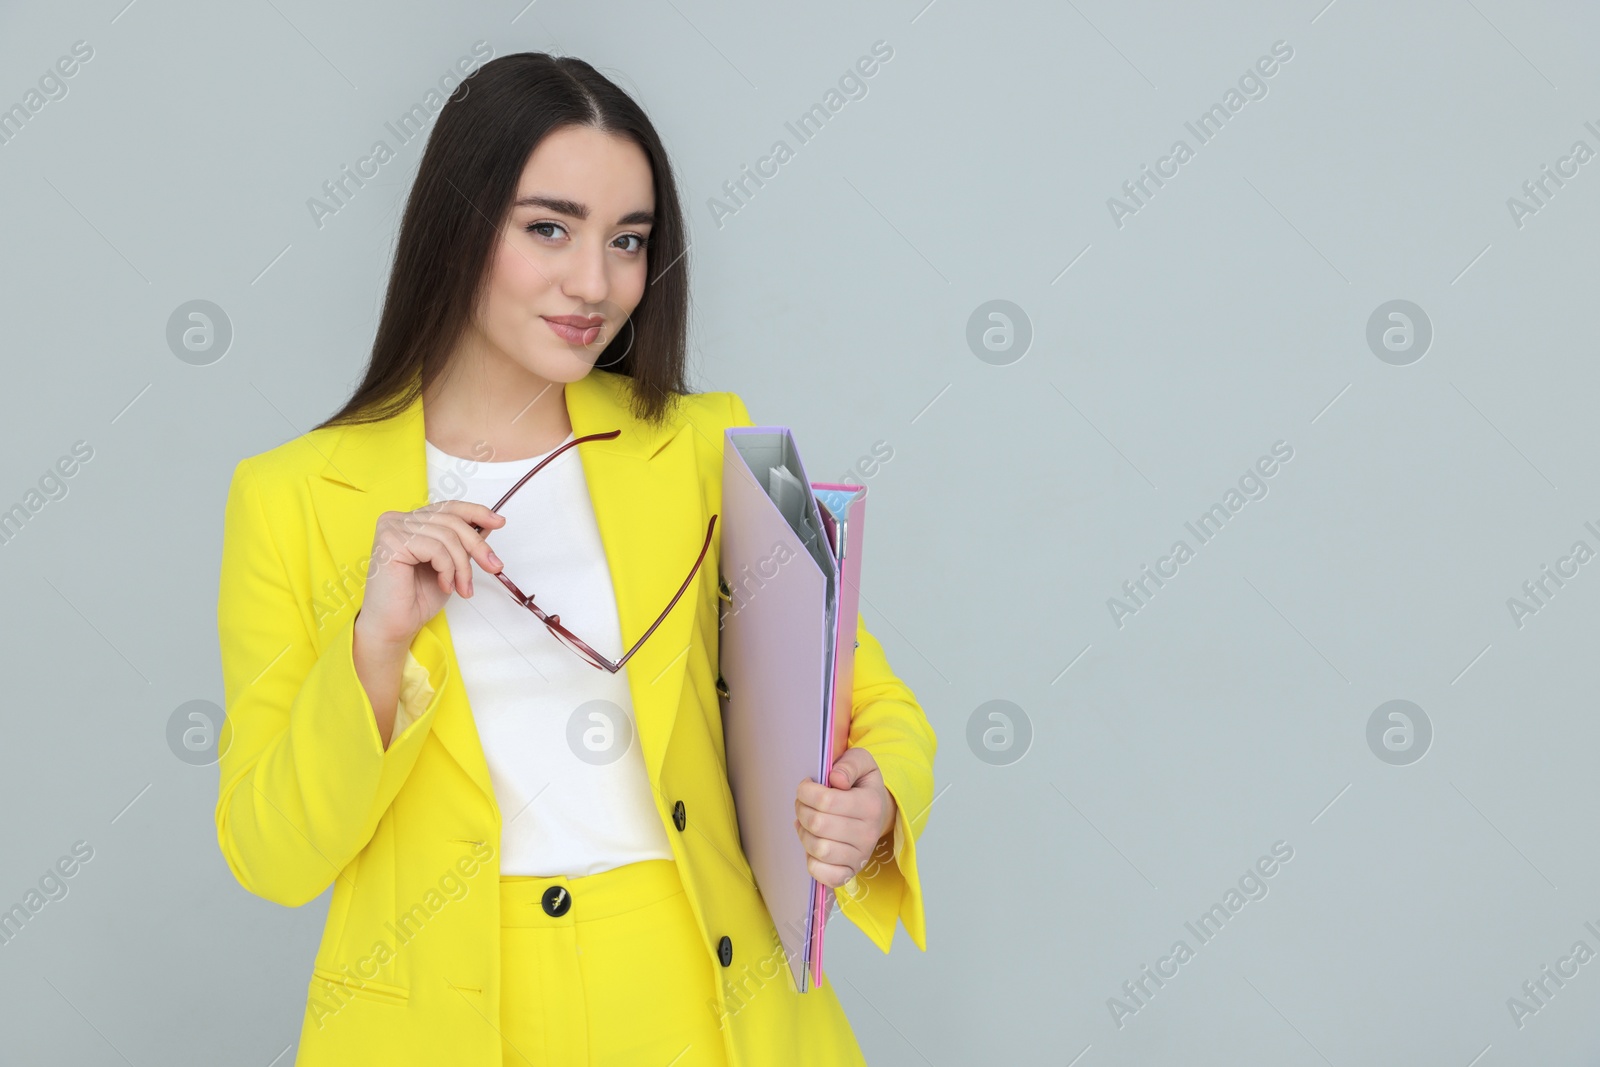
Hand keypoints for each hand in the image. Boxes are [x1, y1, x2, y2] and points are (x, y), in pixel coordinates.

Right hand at [354, 500, 506, 650]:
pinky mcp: (391, 541)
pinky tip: (445, 585)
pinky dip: (448, 569)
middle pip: (451, 520)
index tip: (498, 522)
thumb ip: (462, 544)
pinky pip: (436, 548)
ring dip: (462, 566)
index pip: (448, 507)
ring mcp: (392, 528)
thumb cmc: (416, 600)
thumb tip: (488, 526)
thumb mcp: (450, 565)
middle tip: (493, 566)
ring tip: (463, 588)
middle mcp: (398, 520)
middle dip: (477, 545)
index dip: (476, 512)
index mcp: (410, 522)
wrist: (394, 626)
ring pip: (447, 536)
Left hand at [794, 747, 897, 888]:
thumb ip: (849, 764)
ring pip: (817, 849)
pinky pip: (823, 874)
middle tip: (803, 803)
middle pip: (817, 825)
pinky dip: (811, 860)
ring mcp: (860, 856)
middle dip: (801, 809)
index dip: (806, 791)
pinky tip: (814, 843)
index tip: (806, 786)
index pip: (826, 801)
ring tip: (808, 822)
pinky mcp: (850, 872)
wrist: (877, 814)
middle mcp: (868, 834)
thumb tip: (835, 778)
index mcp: (871, 804)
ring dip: (804, 833)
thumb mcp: (861, 762)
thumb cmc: (861, 786)